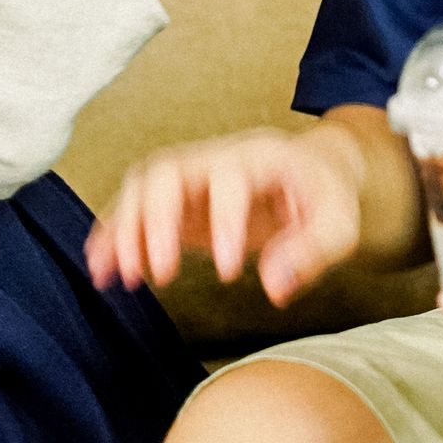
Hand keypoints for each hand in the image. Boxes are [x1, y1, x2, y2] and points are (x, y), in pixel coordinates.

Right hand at [86, 125, 370, 306]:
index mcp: (258, 156)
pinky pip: (134, 205)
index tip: (230, 272)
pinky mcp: (177, 198)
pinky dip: (114, 234)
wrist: (312, 170)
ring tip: (117, 276)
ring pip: (141, 186)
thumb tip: (275, 286)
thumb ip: (313, 251)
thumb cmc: (325, 195)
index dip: (224, 221)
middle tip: (160, 274)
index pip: (229, 176)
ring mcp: (191, 175)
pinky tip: (103, 268)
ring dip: (124, 228)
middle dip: (155, 220)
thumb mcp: (339, 221)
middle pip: (167, 170)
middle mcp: (216, 158)